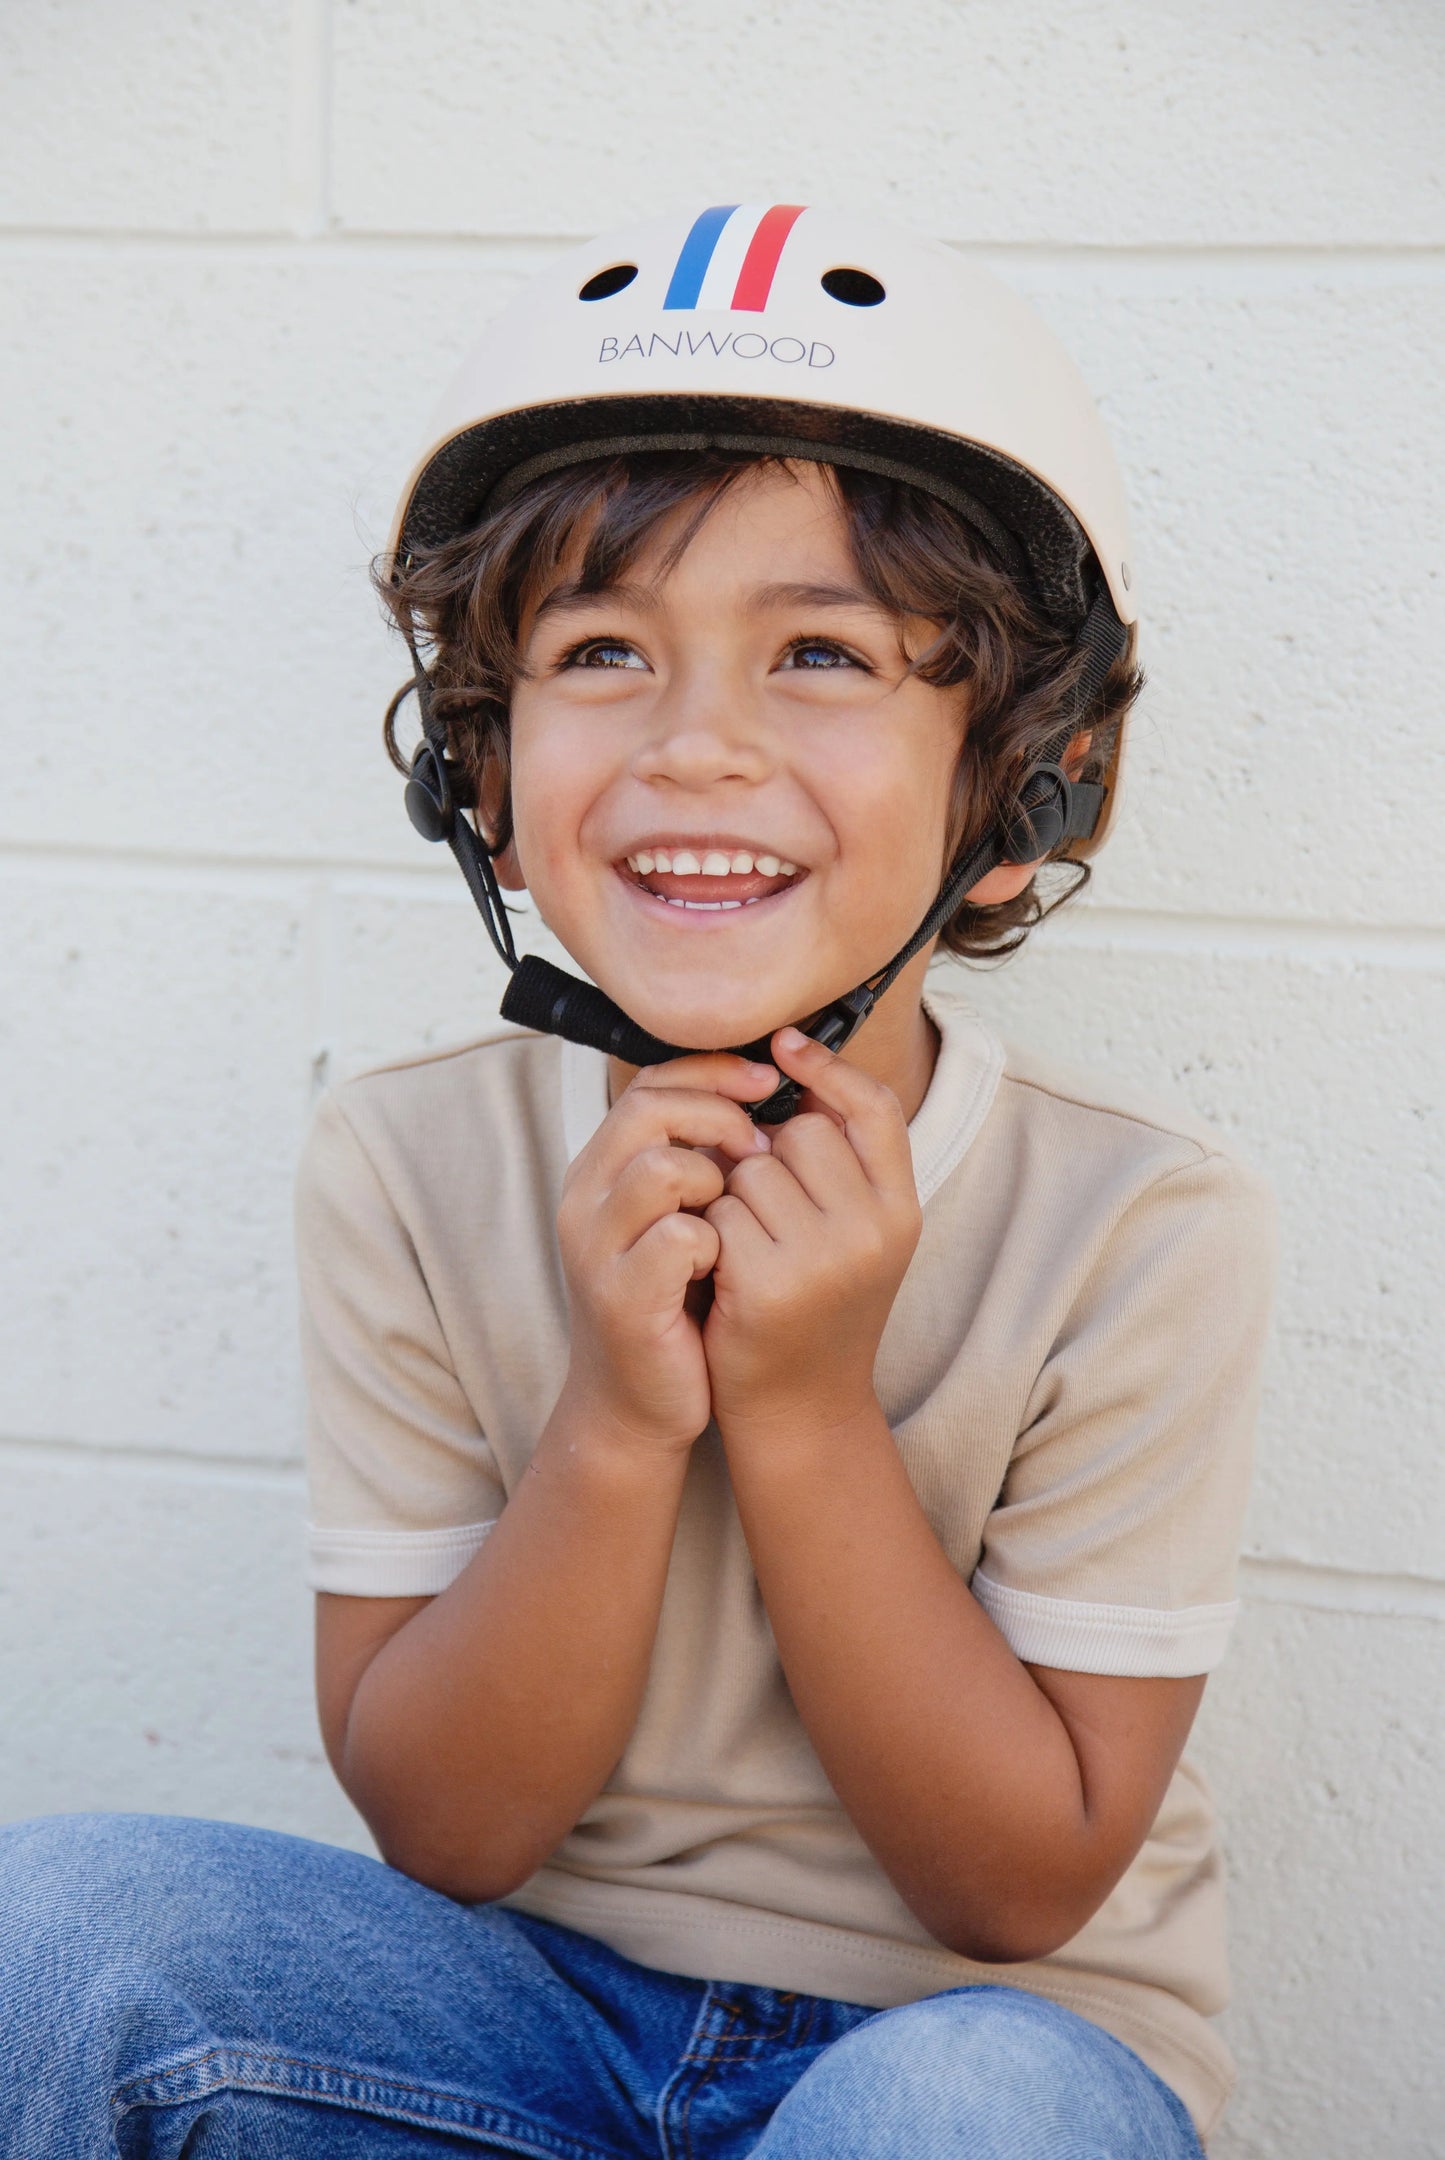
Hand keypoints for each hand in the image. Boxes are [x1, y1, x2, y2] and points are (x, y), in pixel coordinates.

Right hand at [554, 1054, 776, 1453]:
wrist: (636, 1405)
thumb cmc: (672, 1305)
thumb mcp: (677, 1217)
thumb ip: (697, 1159)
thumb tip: (763, 1095)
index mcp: (598, 1171)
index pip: (647, 1083)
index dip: (711, 1071)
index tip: (768, 1081)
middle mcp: (583, 1201)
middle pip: (648, 1111)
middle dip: (719, 1117)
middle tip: (759, 1150)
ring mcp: (596, 1251)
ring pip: (662, 1168)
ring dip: (715, 1183)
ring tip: (733, 1218)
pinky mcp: (622, 1299)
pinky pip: (681, 1238)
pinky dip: (717, 1245)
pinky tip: (725, 1267)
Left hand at [703, 1028, 922, 1444]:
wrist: (800, 1409)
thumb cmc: (819, 1307)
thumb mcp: (858, 1233)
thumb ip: (844, 1162)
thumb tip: (798, 1062)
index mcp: (903, 1211)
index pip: (873, 1107)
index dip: (828, 1069)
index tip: (784, 1044)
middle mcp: (873, 1232)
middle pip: (802, 1132)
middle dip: (769, 1155)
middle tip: (768, 1213)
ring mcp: (823, 1259)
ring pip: (752, 1167)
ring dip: (734, 1194)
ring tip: (749, 1245)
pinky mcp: (767, 1283)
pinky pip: (720, 1210)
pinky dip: (711, 1230)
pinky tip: (724, 1269)